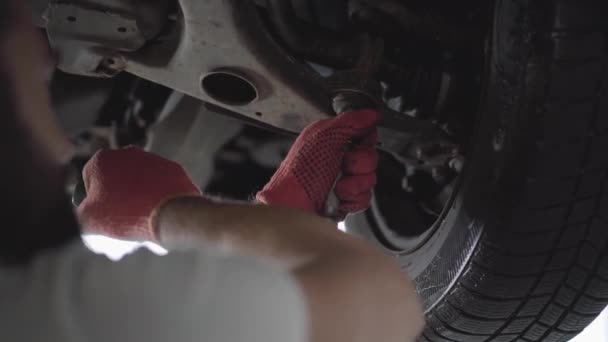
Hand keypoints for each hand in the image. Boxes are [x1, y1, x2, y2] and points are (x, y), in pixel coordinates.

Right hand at [77, 147, 200, 241]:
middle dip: (115, 198)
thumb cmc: (123, 215)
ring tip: (139, 220)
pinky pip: (159, 184)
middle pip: (115, 180)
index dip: (92, 201)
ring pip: (138, 181)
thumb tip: (83, 214)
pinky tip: (157, 212)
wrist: (169, 214)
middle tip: (120, 221)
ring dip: (136, 197)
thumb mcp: (87, 221)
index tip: (100, 216)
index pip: (89, 181)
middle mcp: (127, 153)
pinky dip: (156, 196)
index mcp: (102, 159)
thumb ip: (78, 214)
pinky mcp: (173, 169)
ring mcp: (153, 159)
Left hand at [257, 110, 379, 219]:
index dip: (365, 139)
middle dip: (358, 163)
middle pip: (371, 156)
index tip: (357, 143)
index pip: (365, 133)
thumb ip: (350, 121)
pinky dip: (352, 198)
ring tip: (335, 185)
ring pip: (370, 178)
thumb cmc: (300, 171)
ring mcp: (344, 180)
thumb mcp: (323, 136)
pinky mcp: (346, 200)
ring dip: (354, 183)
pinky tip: (338, 197)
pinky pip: (365, 197)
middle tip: (341, 165)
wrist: (293, 204)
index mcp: (332, 140)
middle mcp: (339, 159)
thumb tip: (372, 113)